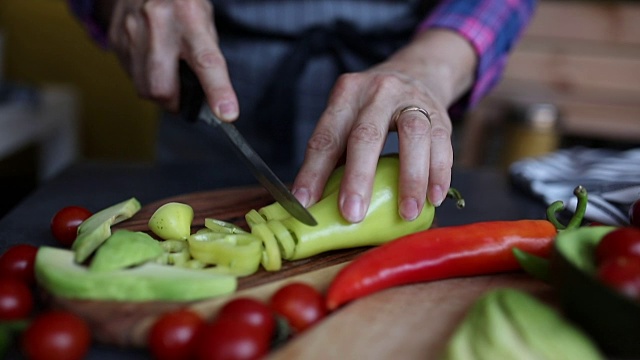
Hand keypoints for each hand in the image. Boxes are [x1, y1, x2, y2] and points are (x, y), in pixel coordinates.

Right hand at [105, 0, 238, 119]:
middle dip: (175, 102)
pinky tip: (151, 62)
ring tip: (168, 76)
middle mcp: (158, 23)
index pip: (206, 61)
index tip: (227, 114)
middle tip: (184, 97)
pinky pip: (131, 76)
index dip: (218, 91)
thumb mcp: (204, 20)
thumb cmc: (181, 3)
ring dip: (160, 93)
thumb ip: (208, 56)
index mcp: (190, 17)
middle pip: (162, 87)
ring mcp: (132, 31)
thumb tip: (211, 98)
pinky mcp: (116, 39)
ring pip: (144, 88)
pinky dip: (145, 79)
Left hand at [292, 30, 476, 222]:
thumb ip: (335, 154)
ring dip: (410, 178)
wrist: (416, 73)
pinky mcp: (440, 114)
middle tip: (352, 214)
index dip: (313, 172)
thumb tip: (314, 203)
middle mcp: (377, 93)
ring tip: (407, 214)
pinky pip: (442, 143)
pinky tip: (434, 198)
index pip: (326, 137)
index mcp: (346, 95)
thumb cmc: (371, 109)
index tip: (305, 203)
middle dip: (358, 178)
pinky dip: (439, 173)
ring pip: (412, 135)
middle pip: (366, 134)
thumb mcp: (348, 118)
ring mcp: (412, 100)